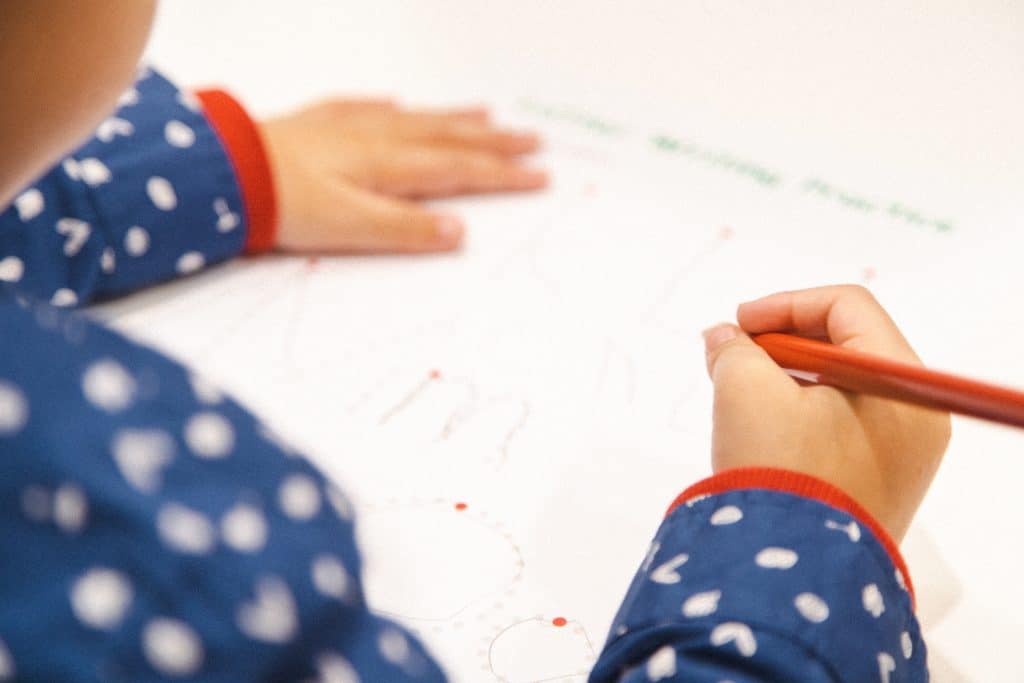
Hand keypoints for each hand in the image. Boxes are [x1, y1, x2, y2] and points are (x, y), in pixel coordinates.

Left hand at [258, 99, 546, 253]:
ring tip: (486, 113)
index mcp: (388, 166)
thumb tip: (459, 231)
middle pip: (446, 137)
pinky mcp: (314, 124)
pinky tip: (396, 101)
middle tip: (532, 137)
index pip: (459, 170)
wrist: (221, 175)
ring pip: (413, 118)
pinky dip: (386, 106)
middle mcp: (375, 139)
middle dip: (492, 140)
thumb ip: (404, 229)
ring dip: (453, 118)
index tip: (540, 175)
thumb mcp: (350, 228)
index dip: (502, 174)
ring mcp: (345, 127)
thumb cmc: (281, 205)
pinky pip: (362, 107)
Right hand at [702, 285, 950, 540]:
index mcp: (901, 385)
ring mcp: (900, 457)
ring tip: (738, 392)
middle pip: (848, 346)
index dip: (785, 305)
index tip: (738, 324)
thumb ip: (733, 349)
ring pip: (840, 387)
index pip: (847, 308)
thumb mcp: (745, 390)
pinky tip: (760, 427)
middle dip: (782, 343)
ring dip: (785, 378)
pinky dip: (799, 413)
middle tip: (733, 355)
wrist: (789, 576)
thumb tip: (722, 338)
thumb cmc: (780, 474)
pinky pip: (841, 427)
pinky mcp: (876, 486)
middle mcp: (915, 418)